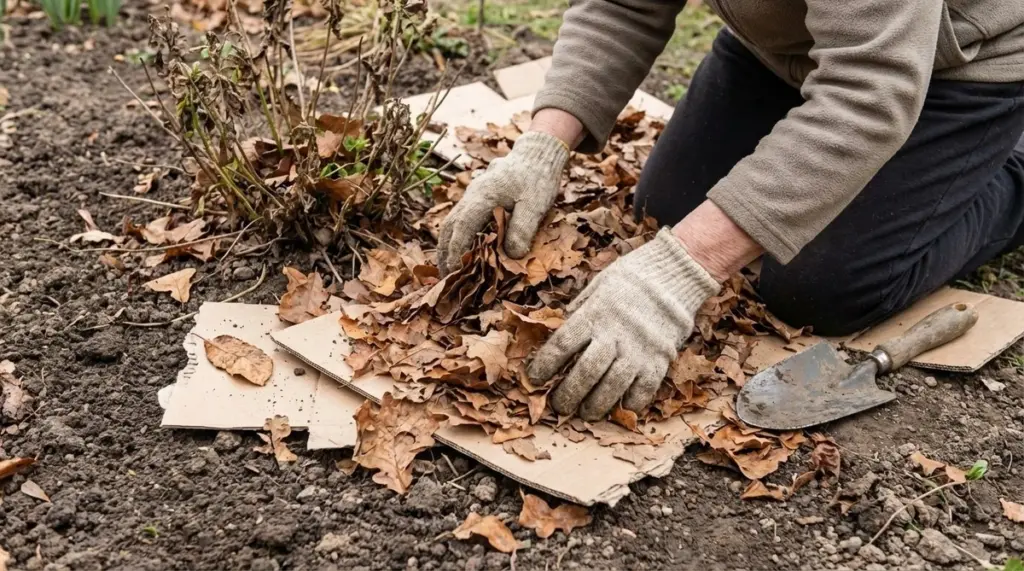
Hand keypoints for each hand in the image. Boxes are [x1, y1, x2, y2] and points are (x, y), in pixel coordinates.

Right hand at [438, 131, 568, 273]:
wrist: (537, 154)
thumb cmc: (538, 178)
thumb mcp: (536, 204)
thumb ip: (523, 229)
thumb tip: (511, 255)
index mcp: (483, 196)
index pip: (462, 226)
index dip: (456, 250)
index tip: (454, 271)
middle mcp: (472, 195)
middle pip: (449, 226)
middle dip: (444, 252)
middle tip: (445, 278)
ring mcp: (472, 195)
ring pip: (451, 222)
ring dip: (447, 245)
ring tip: (448, 270)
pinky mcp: (477, 197)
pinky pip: (460, 218)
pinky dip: (455, 236)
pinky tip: (461, 251)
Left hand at [528, 229, 721, 419]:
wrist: (674, 275)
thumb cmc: (631, 278)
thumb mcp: (598, 286)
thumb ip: (580, 311)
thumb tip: (560, 331)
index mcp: (594, 314)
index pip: (561, 345)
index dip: (544, 366)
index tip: (534, 379)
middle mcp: (615, 335)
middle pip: (585, 373)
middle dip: (568, 395)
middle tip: (560, 406)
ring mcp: (639, 350)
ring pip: (612, 388)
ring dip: (596, 406)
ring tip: (586, 413)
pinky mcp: (660, 360)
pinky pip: (644, 390)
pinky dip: (631, 403)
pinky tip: (621, 407)